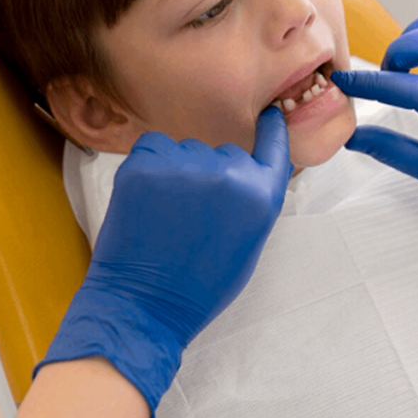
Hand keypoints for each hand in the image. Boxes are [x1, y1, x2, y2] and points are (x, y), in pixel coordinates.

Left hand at [35, 107, 293, 417]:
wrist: (144, 304)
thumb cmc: (199, 284)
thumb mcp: (247, 243)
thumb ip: (253, 200)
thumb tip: (245, 169)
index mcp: (259, 196)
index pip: (273, 145)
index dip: (270, 128)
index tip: (268, 113)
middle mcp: (228, 174)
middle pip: (222, 153)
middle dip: (210, 173)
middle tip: (192, 213)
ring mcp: (184, 166)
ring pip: (185, 150)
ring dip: (176, 170)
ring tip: (166, 212)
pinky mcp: (144, 164)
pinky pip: (152, 147)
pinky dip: (149, 164)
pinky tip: (146, 198)